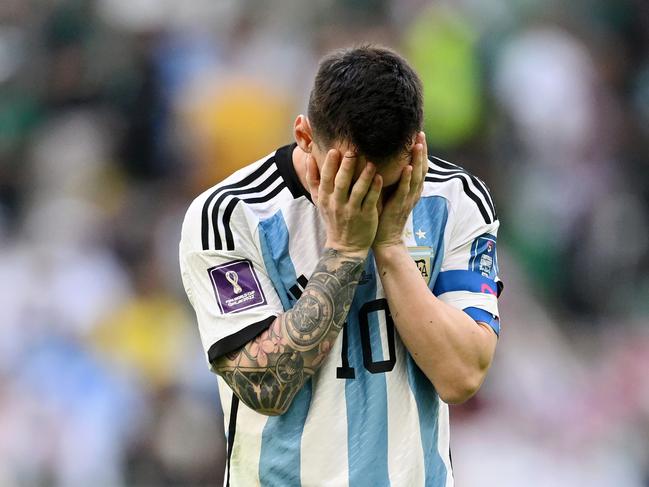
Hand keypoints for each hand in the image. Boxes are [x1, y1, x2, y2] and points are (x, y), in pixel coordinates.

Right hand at [306, 149, 382, 257]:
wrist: (345, 247)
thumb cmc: (332, 218)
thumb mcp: (319, 201)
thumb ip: (313, 180)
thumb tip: (308, 158)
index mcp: (325, 199)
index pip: (326, 179)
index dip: (329, 165)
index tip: (334, 150)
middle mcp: (337, 204)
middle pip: (341, 183)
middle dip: (346, 167)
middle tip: (352, 151)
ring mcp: (352, 211)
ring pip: (358, 191)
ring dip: (364, 176)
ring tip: (371, 163)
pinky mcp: (366, 217)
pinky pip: (370, 201)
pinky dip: (375, 189)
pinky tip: (380, 178)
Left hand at [373, 132, 426, 249]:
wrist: (384, 239)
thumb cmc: (383, 215)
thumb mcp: (388, 192)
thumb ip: (388, 177)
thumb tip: (380, 158)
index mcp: (411, 188)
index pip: (418, 166)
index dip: (420, 151)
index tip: (418, 134)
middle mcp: (413, 192)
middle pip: (421, 168)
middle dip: (422, 151)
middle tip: (421, 133)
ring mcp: (408, 199)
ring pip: (416, 177)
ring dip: (417, 160)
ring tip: (418, 145)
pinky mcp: (399, 206)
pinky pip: (405, 190)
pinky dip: (407, 178)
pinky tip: (407, 167)